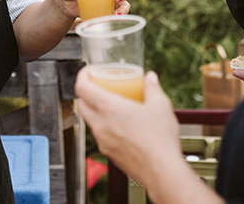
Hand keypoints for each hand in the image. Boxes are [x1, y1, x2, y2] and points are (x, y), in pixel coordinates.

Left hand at [75, 68, 179, 186]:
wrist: (162, 172)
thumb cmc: (160, 140)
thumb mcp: (160, 105)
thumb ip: (152, 88)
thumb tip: (150, 78)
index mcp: (109, 109)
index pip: (82, 88)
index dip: (82, 76)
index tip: (89, 71)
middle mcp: (101, 125)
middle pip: (81, 104)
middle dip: (87, 93)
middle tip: (100, 86)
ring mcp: (103, 141)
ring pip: (90, 121)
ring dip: (95, 110)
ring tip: (114, 105)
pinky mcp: (109, 153)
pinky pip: (100, 135)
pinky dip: (105, 126)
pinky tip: (122, 125)